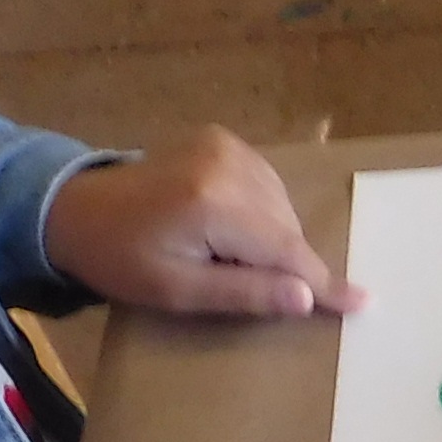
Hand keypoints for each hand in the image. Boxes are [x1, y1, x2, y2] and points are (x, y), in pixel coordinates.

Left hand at [41, 127, 361, 318]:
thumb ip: (244, 293)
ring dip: (271, 237)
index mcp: (213, 204)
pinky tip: (231, 227)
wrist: (77, 209)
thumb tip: (306, 298)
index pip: (285, 249)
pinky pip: (266, 185)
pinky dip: (261, 212)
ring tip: (226, 255)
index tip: (364, 301)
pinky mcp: (221, 139)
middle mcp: (227, 164)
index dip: (323, 281)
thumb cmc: (121, 260)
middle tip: (243, 284)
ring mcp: (225, 145)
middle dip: (283, 262)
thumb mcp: (177, 291)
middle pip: (285, 227)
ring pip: (280, 206)